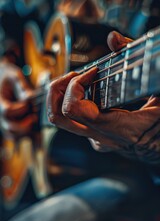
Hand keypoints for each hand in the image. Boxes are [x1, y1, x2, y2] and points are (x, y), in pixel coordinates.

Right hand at [0, 61, 36, 136]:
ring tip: (33, 120)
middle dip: (25, 124)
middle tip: (34, 117)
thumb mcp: (15, 76)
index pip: (8, 111)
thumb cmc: (9, 77)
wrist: (1, 79)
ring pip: (12, 135)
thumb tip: (31, 98)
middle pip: (9, 127)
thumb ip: (22, 87)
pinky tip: (32, 126)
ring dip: (25, 131)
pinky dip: (24, 134)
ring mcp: (2, 121)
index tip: (28, 104)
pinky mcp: (8, 125)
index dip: (21, 109)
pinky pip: (15, 136)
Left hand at [47, 32, 159, 162]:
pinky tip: (84, 92)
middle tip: (74, 76)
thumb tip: (113, 39)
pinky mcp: (93, 136)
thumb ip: (136, 62)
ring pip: (59, 119)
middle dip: (58, 89)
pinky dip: (70, 102)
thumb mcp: (157, 91)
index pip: (75, 109)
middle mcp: (100, 135)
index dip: (76, 85)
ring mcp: (94, 137)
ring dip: (60, 96)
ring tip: (75, 81)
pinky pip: (71, 120)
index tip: (91, 72)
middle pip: (58, 115)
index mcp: (116, 127)